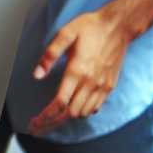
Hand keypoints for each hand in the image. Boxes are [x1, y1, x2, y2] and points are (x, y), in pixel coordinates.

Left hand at [27, 9, 133, 134]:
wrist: (119, 26)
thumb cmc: (90, 27)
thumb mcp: (65, 34)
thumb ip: (50, 55)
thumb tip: (37, 75)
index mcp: (77, 71)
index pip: (59, 103)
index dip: (44, 117)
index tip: (33, 123)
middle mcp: (91, 82)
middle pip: (70, 113)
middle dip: (52, 123)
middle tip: (38, 125)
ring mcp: (102, 86)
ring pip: (82, 113)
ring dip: (66, 118)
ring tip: (51, 118)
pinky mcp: (109, 86)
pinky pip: (95, 107)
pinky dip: (82, 112)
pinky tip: (72, 107)